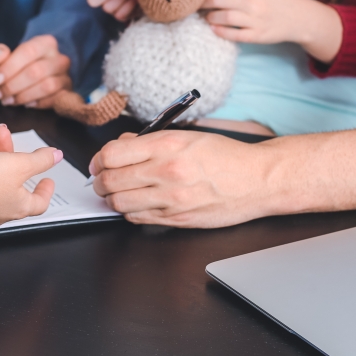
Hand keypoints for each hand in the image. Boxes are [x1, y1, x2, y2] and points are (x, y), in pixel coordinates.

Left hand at [0, 35, 71, 108]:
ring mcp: (66, 76)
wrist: (37, 76)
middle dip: (13, 86)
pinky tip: (26, 104)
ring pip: (47, 87)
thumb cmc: (20, 66)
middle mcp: (60, 58)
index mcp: (46, 43)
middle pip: (36, 71)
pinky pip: (55, 100)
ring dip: (24, 96)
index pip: (27, 52)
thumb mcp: (6, 57)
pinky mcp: (68, 93)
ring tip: (8, 100)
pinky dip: (38, 104)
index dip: (8, 68)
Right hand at [0, 124, 62, 225]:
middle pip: (11, 178)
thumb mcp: (19, 164)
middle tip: (2, 134)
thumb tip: (56, 156)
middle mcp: (0, 208)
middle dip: (7, 152)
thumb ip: (40, 160)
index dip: (45, 190)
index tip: (47, 179)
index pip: (39, 203)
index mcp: (19, 205)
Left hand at [89, 130, 276, 227]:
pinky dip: (129, 212)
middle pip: (110, 181)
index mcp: (166, 146)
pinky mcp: (177, 219)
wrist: (256, 180)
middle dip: (99, 180)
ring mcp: (171, 199)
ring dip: (111, 198)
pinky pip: (138, 219)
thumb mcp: (186, 136)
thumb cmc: (224, 156)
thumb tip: (120, 146)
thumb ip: (149, 141)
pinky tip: (135, 203)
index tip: (98, 162)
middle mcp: (166, 172)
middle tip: (102, 178)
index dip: (98, 159)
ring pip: (119, 204)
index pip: (112, 154)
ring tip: (116, 192)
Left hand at [202, 0, 341, 62]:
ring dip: (211, 17)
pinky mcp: (257, 36)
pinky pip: (234, 34)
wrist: (301, 18)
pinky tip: (213, 28)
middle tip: (196, 6)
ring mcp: (255, 20)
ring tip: (206, 17)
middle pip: (220, 1)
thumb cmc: (279, 1)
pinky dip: (221, 31)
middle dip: (204, 3)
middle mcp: (253, 3)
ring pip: (225, 17)